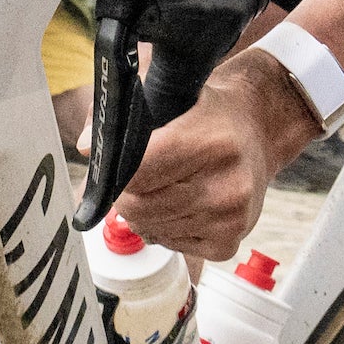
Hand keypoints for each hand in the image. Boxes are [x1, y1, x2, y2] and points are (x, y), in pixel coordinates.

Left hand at [112, 54, 322, 260]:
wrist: (257, 133)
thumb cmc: (207, 115)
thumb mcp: (168, 97)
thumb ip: (122, 118)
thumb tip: (86, 147)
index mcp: (210, 143)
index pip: (137, 174)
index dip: (117, 172)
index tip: (116, 165)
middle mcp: (226, 185)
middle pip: (139, 207)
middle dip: (125, 196)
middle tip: (135, 180)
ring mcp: (230, 219)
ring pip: (151, 229)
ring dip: (145, 214)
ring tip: (163, 188)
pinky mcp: (229, 243)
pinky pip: (171, 245)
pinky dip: (166, 230)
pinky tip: (181, 205)